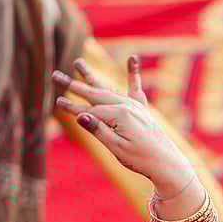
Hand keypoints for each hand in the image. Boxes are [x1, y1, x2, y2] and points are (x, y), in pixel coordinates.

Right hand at [54, 56, 194, 197]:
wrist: (168, 163)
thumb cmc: (142, 159)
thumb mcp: (117, 148)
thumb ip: (99, 130)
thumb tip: (80, 116)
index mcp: (119, 115)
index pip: (89, 111)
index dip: (72, 108)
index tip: (57, 101)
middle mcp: (127, 106)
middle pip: (94, 94)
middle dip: (73, 85)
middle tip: (54, 74)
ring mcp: (135, 106)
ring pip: (108, 88)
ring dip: (91, 76)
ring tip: (78, 62)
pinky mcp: (141, 110)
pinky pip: (135, 88)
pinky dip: (133, 74)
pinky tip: (132, 58)